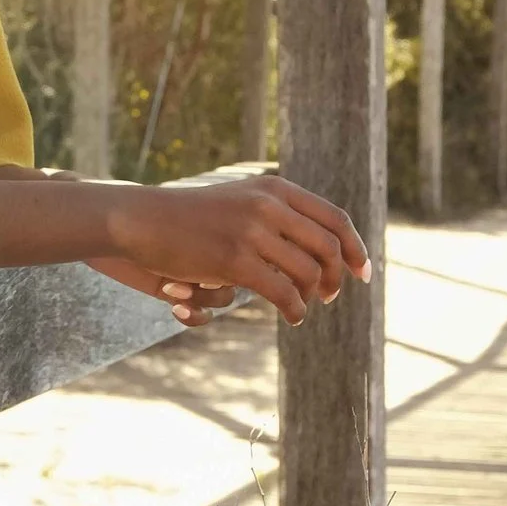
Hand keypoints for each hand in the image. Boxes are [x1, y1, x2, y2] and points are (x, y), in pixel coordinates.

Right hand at [98, 175, 368, 328]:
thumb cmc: (191, 218)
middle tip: (330, 297)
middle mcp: (268, 204)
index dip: (356, 248)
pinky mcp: (234, 260)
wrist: (143, 220)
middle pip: (328, 247)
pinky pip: (282, 292)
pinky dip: (295, 309)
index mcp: (274, 188)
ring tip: (304, 308)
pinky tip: (292, 317)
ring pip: (309, 272)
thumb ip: (275, 211)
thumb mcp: (240, 200)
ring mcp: (252, 231)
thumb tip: (317, 240)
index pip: (335, 218)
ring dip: (314, 296)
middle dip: (337, 277)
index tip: (363, 273)